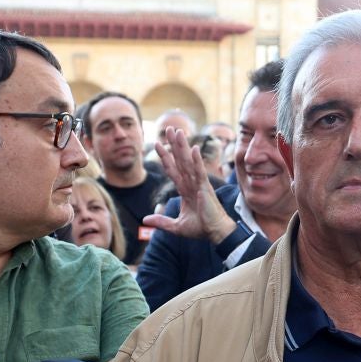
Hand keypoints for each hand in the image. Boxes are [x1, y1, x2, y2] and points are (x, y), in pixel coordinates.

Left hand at [140, 126, 234, 243]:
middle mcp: (191, 182)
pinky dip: (197, 161)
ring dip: (183, 147)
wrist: (215, 233)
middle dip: (174, 144)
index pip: (172, 169)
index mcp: (184, 189)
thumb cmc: (201, 228)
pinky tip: (193, 149)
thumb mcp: (176, 226)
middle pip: (180, 160)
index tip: (158, 144)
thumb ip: (161, 221)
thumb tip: (145, 220)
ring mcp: (198, 183)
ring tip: (178, 132)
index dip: (165, 157)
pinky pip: (199, 172)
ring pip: (188, 162)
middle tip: (169, 128)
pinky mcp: (205, 188)